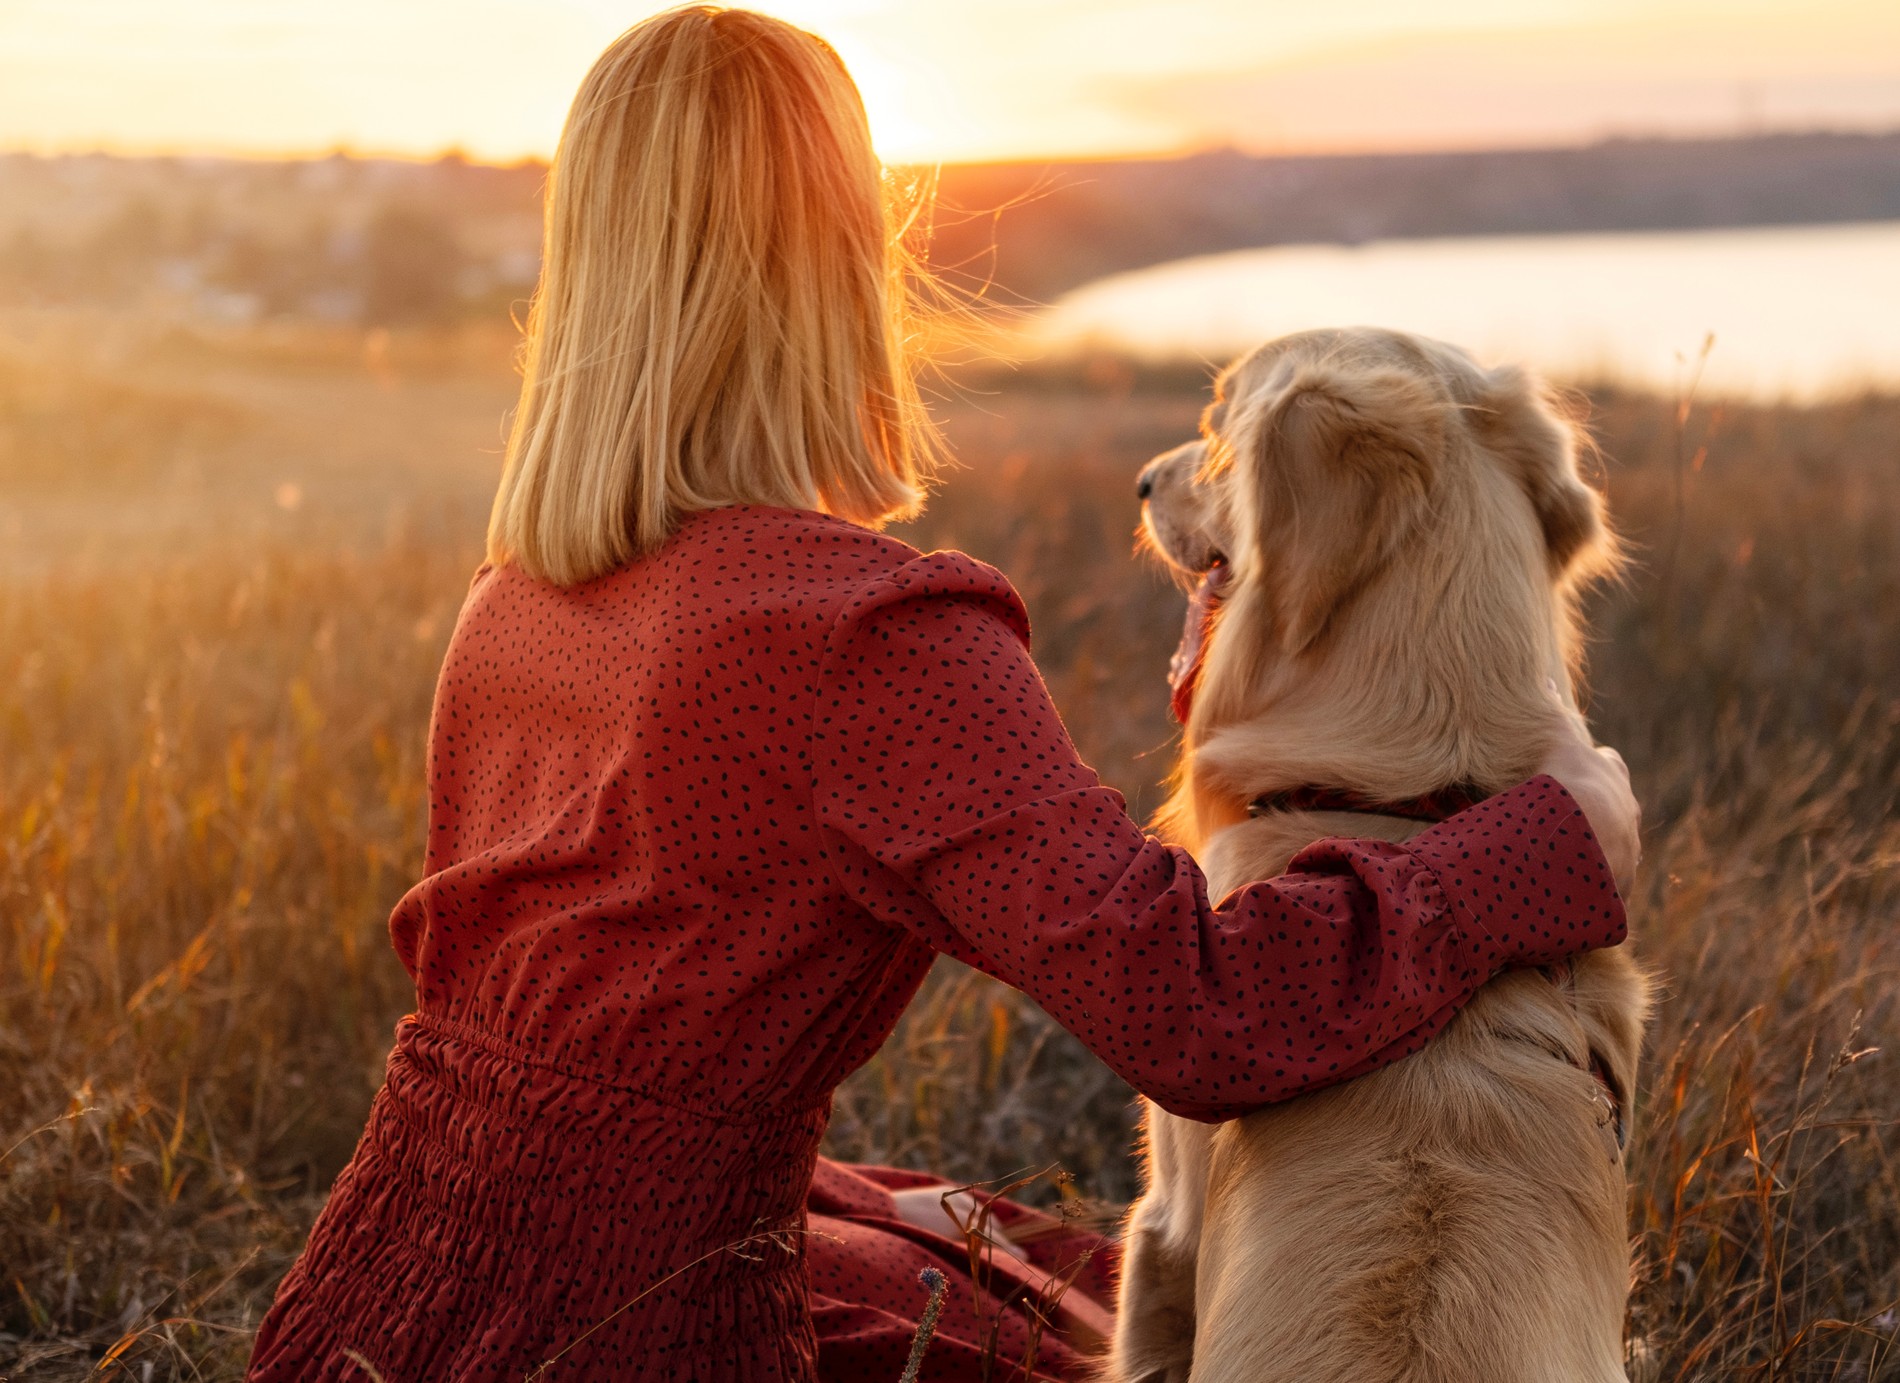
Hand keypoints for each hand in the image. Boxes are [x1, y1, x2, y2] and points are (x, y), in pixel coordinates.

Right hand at [1535, 681, 1640, 895]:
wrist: (1580, 836)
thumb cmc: (1568, 784)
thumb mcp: (1558, 741)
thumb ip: (1553, 712)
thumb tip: (1547, 681)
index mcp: (1612, 778)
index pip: (1610, 765)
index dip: (1595, 767)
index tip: (1578, 771)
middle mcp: (1627, 814)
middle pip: (1618, 809)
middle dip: (1599, 813)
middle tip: (1572, 818)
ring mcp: (1627, 852)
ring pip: (1616, 851)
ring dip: (1596, 854)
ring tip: (1566, 861)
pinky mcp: (1620, 885)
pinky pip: (1606, 886)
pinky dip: (1591, 887)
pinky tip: (1569, 890)